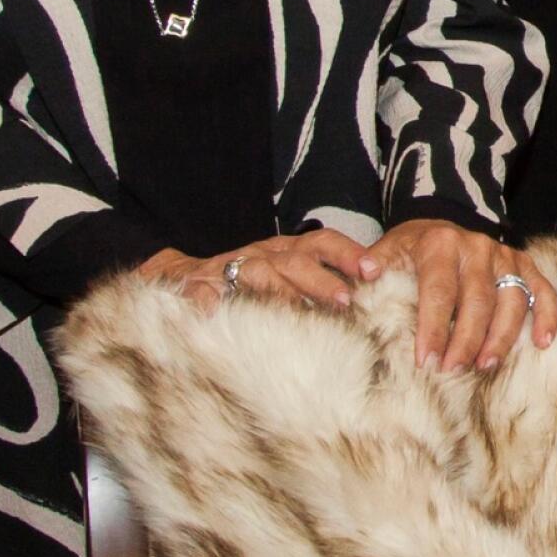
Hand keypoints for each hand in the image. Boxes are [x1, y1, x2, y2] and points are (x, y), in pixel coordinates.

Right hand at [137, 227, 367, 311]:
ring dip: (279, 290)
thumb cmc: (246, 284)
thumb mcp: (282, 279)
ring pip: (258, 273)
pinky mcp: (198, 287)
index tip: (374, 270)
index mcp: (286, 252)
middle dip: (322, 281)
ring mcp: (231, 269)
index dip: (348, 254)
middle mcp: (263, 255)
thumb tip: (364, 297)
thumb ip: (316, 288)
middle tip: (346, 301)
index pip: (322, 243)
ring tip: (297, 309)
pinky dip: (206, 300)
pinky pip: (202, 292)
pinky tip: (212, 312)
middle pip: (296, 261)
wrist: (182, 277)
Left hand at [363, 218, 556, 372]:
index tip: (425, 362)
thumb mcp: (390, 247)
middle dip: (466, 340)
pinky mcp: (524, 263)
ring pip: (512, 298)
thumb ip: (377, 260)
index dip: (433, 328)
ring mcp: (503, 255)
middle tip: (453, 372)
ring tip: (486, 366)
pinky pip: (543, 288)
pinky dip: (547, 314)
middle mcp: (476, 246)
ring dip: (502, 336)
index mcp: (441, 244)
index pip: (439, 291)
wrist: (441, 222)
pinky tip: (544, 342)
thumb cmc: (413, 248)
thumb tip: (364, 271)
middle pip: (477, 300)